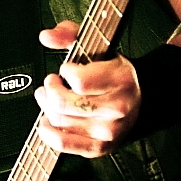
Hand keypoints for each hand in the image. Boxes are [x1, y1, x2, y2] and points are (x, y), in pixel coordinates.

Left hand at [35, 21, 140, 156]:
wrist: (135, 100)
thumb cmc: (111, 73)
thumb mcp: (96, 46)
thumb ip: (69, 33)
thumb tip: (47, 36)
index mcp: (121, 80)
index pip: (79, 81)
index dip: (66, 72)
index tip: (68, 69)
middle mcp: (117, 108)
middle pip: (63, 103)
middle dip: (50, 89)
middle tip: (52, 83)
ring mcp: (108, 131)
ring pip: (59, 120)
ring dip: (46, 106)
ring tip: (50, 97)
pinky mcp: (99, 147)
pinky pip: (63, 144)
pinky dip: (47, 132)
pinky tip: (46, 121)